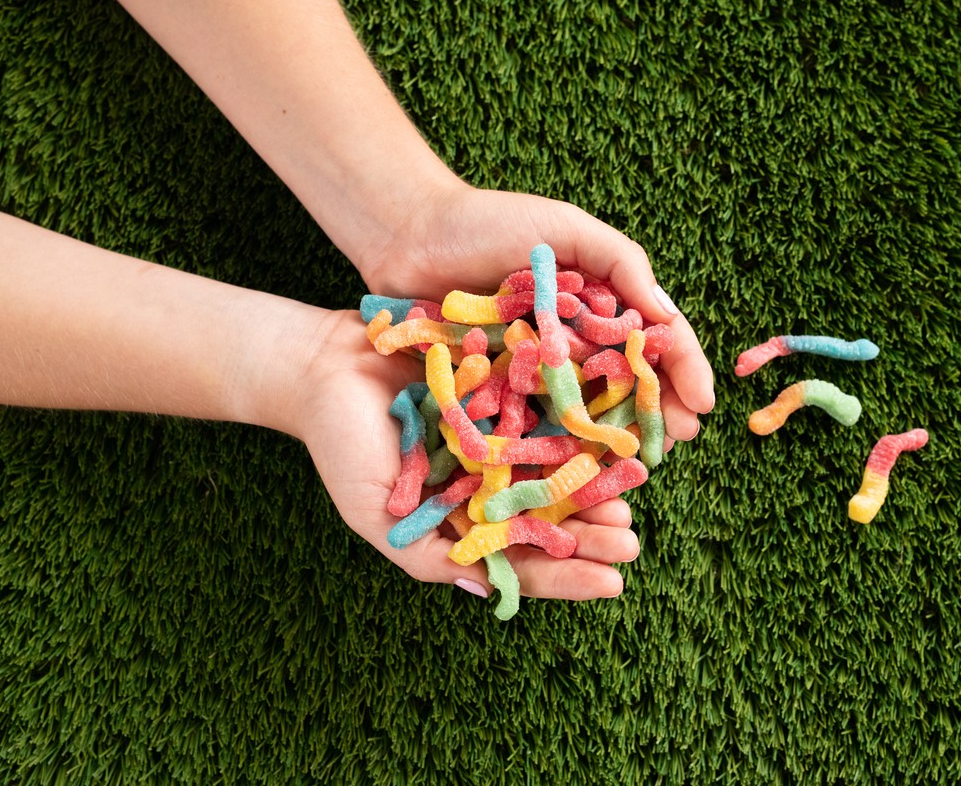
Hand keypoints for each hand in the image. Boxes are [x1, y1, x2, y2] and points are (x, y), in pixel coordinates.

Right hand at [293, 310, 640, 599]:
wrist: (325, 365)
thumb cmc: (341, 445)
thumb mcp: (373, 513)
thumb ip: (426, 556)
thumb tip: (487, 594)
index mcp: (464, 522)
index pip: (523, 559)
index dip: (567, 574)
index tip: (612, 583)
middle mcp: (490, 483)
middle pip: (551, 516)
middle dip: (593, 532)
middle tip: (632, 542)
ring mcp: (502, 437)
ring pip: (559, 466)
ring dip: (598, 482)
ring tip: (635, 492)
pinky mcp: (506, 389)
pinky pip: (549, 408)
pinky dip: (579, 421)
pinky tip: (610, 429)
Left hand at [354, 184, 716, 445]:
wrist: (407, 235)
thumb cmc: (487, 222)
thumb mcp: (565, 229)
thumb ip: (621, 263)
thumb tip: (667, 316)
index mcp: (602, 303)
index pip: (658, 339)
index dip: (684, 371)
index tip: (702, 403)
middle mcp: (576, 342)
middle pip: (633, 383)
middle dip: (662, 411)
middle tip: (679, 438)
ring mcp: (539, 371)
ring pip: (592, 410)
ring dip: (621, 438)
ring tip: (643, 461)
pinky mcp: (500, 393)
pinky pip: (536, 422)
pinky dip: (562, 445)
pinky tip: (584, 466)